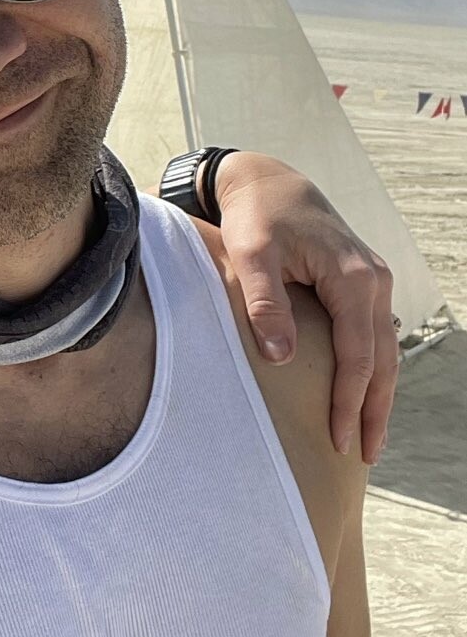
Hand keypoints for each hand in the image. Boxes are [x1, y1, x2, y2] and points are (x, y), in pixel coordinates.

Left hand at [210, 152, 396, 463]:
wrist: (269, 182)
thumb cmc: (257, 217)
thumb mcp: (252, 255)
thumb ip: (266, 303)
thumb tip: (281, 357)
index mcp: (354, 278)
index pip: (358, 354)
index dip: (349, 400)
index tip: (339, 439)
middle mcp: (375, 280)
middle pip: (382, 359)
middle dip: (374, 409)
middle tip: (364, 454)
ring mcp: (374, 281)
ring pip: (384, 349)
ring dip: (378, 393)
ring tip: (367, 437)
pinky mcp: (362, 283)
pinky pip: (374, 335)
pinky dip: (372, 368)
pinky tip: (361, 394)